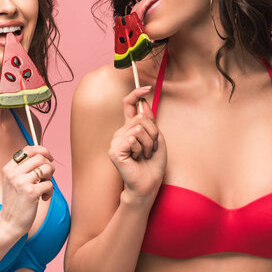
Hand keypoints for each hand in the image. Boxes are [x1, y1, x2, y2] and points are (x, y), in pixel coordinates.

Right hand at [0, 145, 54, 236]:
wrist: (8, 224)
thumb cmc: (15, 202)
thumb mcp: (14, 181)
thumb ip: (24, 168)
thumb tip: (45, 155)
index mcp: (8, 168)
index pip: (28, 149)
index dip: (42, 150)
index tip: (49, 158)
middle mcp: (13, 173)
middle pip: (40, 157)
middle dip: (49, 165)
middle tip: (47, 177)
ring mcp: (21, 182)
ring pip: (46, 168)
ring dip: (50, 178)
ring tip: (44, 187)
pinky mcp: (31, 193)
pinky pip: (49, 184)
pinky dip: (50, 191)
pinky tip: (43, 198)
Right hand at [108, 86, 166, 204]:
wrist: (148, 184)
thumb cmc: (153, 164)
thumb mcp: (157, 138)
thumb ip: (150, 121)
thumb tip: (144, 103)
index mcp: (129, 128)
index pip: (128, 105)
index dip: (136, 94)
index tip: (147, 87)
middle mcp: (120, 132)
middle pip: (141, 117)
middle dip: (153, 133)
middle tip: (151, 148)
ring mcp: (115, 141)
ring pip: (139, 128)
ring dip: (149, 143)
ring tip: (144, 155)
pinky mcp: (114, 150)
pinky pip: (133, 138)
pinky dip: (141, 149)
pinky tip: (136, 159)